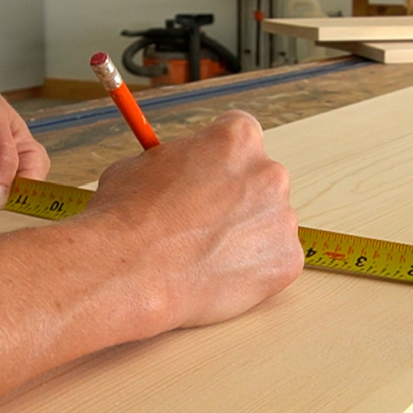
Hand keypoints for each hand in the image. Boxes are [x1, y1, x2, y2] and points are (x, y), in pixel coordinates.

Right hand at [84, 111, 303, 329]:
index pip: (241, 137)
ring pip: (268, 223)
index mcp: (237, 139)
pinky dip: (251, 270)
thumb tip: (177, 171)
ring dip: (244, 235)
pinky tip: (215, 275)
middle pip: (260, 181)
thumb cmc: (127, 218)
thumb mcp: (142, 165)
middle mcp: (269, 173)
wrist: (130, 274)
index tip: (206, 177)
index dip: (218, 160)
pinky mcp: (286, 261)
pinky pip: (273, 261)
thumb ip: (175, 163)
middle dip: (235, 199)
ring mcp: (282, 219)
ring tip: (202, 256)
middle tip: (200, 223)